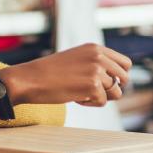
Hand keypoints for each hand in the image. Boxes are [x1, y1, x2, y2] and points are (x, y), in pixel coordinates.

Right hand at [0, 43, 130, 106]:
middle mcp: (99, 57)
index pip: (125, 63)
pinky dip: (89, 104)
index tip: (103, 83)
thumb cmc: (46, 73)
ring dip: (99, 97)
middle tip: (92, 91)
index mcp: (95, 48)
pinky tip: (73, 98)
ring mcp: (97, 71)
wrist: (26, 80)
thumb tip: (116, 82)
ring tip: (79, 94)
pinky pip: (102, 102)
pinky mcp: (93, 86)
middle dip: (111, 88)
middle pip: (124, 79)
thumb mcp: (73, 60)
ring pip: (116, 92)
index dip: (117, 76)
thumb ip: (94, 64)